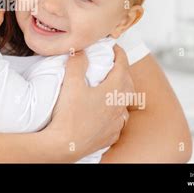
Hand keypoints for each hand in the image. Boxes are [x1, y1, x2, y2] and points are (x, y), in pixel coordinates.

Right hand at [43, 45, 133, 160]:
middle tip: (112, 65)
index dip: (120, 54)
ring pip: (124, 104)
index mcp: (113, 90)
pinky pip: (118, 121)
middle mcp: (119, 106)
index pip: (122, 66)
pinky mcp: (109, 136)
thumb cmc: (69, 115)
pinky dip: (114, 112)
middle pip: (127, 84)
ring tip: (109, 88)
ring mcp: (116, 123)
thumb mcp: (71, 83)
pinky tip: (106, 113)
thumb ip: (77, 63)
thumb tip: (81, 51)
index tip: (115, 47)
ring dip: (119, 93)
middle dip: (122, 71)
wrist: (65, 145)